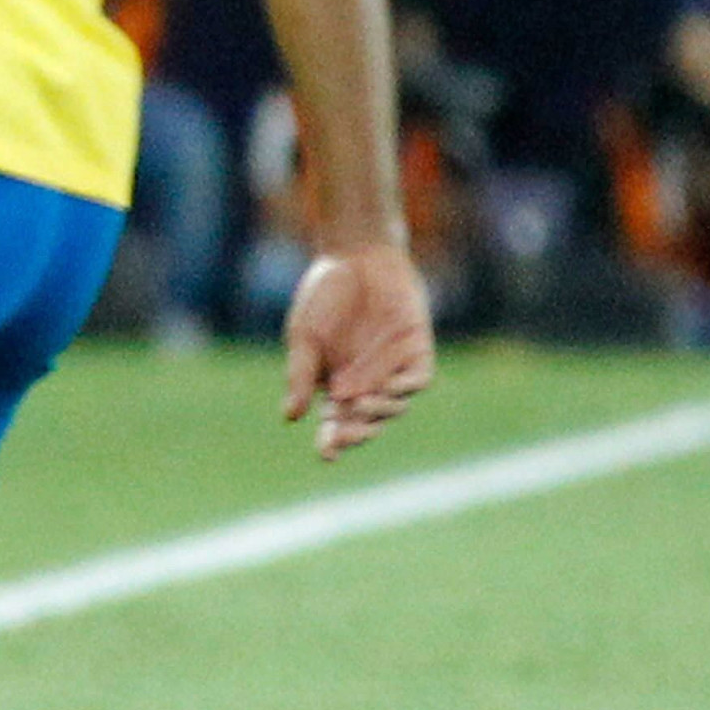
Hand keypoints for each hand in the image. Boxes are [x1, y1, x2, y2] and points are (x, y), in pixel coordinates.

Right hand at [281, 243, 435, 460]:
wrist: (356, 254)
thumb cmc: (325, 294)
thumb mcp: (305, 336)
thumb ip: (301, 375)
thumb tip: (291, 418)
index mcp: (337, 384)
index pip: (335, 423)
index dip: (332, 442)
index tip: (326, 455)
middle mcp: (367, 382)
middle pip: (366, 422)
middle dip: (356, 434)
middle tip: (343, 435)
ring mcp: (394, 368)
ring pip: (393, 407)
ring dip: (378, 412)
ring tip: (359, 403)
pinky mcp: (417, 349)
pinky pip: (417, 380)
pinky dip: (405, 388)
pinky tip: (390, 387)